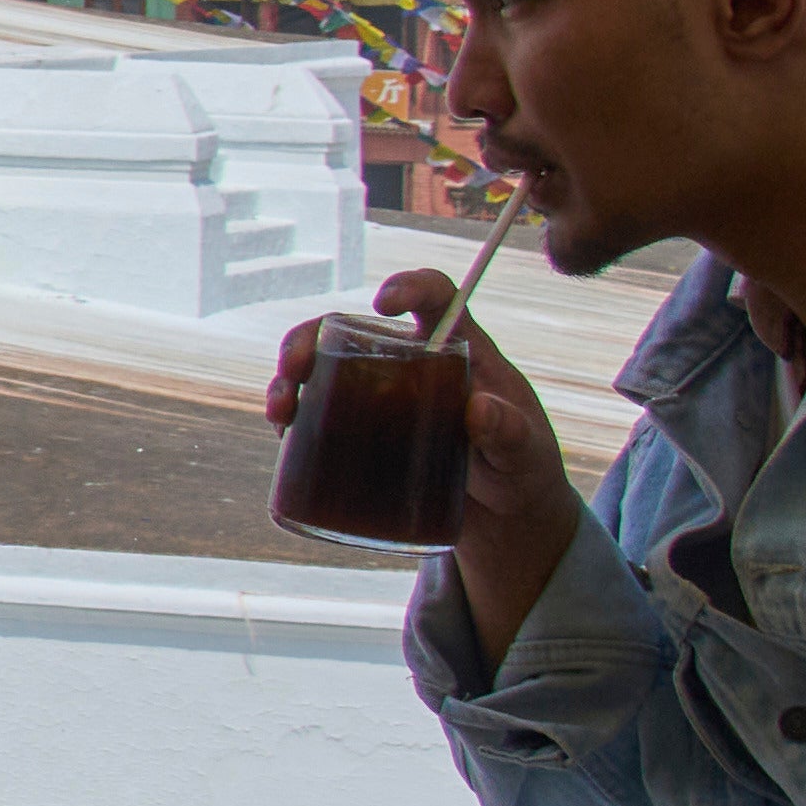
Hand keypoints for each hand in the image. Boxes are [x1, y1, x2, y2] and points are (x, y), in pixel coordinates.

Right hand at [272, 274, 577, 650]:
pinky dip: (292, 419)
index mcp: (460, 353)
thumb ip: (510, 432)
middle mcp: (410, 366)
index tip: (385, 302)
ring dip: (288, 379)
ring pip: (322, 369)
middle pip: (351, 329)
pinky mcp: (361, 438)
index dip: (410, 286)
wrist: (506, 518)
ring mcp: (380, 401)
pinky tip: (282, 433)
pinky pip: (318, 417)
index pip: (437, 298)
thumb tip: (479, 409)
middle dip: (310, 337)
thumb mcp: (525, 454)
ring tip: (279, 409)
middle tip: (295, 365)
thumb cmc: (522, 471)